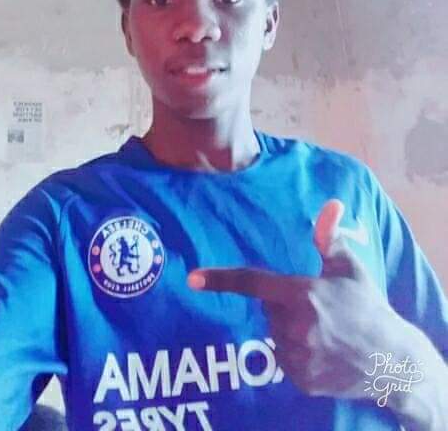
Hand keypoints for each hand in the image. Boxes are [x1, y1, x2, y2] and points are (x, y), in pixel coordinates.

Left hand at [187, 199, 401, 398]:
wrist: (391, 362)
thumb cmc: (368, 307)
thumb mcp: (349, 268)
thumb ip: (330, 237)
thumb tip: (331, 204)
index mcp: (303, 293)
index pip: (253, 282)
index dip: (220, 279)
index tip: (192, 278)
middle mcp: (296, 326)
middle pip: (267, 309)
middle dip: (283, 304)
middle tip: (315, 306)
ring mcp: (298, 357)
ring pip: (274, 334)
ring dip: (288, 329)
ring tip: (322, 330)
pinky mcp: (301, 380)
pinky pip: (283, 359)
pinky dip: (295, 353)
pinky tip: (321, 350)